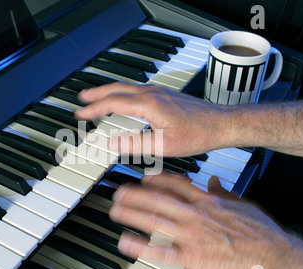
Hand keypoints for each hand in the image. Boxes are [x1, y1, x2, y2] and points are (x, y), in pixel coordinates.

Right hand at [76, 82, 234, 156]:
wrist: (222, 123)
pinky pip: (137, 89)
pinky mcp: (166, 94)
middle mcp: (152, 93)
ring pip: (127, 87)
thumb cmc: (198, 134)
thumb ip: (135, 144)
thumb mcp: (164, 146)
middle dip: (97, 93)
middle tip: (82, 97)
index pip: (113, 103)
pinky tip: (125, 98)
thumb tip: (112, 142)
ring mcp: (160, 91)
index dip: (94, 108)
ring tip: (97, 96)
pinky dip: (123, 92)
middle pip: (117, 89)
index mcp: (149, 104)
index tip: (80, 112)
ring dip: (109, 91)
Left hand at [109, 172, 302, 268]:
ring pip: (155, 221)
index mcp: (207, 201)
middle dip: (135, 195)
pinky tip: (126, 241)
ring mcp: (191, 236)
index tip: (144, 178)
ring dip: (132, 214)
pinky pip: (160, 251)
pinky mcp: (191, 258)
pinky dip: (141, 246)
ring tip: (115, 210)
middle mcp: (195, 215)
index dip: (156, 180)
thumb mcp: (244, 204)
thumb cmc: (261, 233)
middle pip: (159, 200)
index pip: (176, 185)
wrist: (273, 258)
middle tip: (119, 192)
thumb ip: (224, 192)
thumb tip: (215, 181)